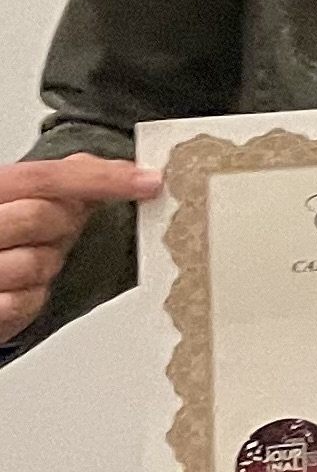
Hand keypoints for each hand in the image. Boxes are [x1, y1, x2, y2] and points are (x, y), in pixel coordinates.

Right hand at [0, 154, 159, 341]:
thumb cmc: (0, 240)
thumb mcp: (20, 201)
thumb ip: (60, 181)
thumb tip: (123, 169)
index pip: (41, 177)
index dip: (98, 178)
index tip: (147, 182)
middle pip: (40, 215)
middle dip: (62, 226)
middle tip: (56, 232)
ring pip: (36, 262)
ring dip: (45, 267)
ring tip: (25, 262)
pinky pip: (25, 302)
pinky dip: (30, 299)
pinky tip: (17, 289)